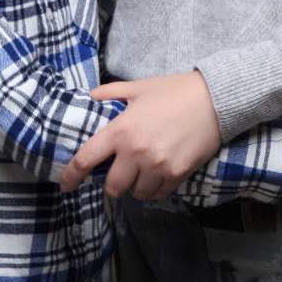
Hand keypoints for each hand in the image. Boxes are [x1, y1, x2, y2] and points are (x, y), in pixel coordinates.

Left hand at [59, 72, 221, 200]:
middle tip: (119, 173)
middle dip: (112, 183)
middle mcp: (136, 152)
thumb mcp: (138, 87)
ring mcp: (158, 166)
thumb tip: (90, 98)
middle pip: (112, 186)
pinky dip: (154, 189)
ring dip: (135, 186)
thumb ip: (110, 93)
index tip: (66, 185)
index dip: (71, 175)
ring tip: (141, 173)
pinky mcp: (177, 174)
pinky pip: (158, 194)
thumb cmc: (173, 91)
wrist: (214, 99)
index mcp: (121, 130)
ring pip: (136, 193)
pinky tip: (158, 176)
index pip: (86, 159)